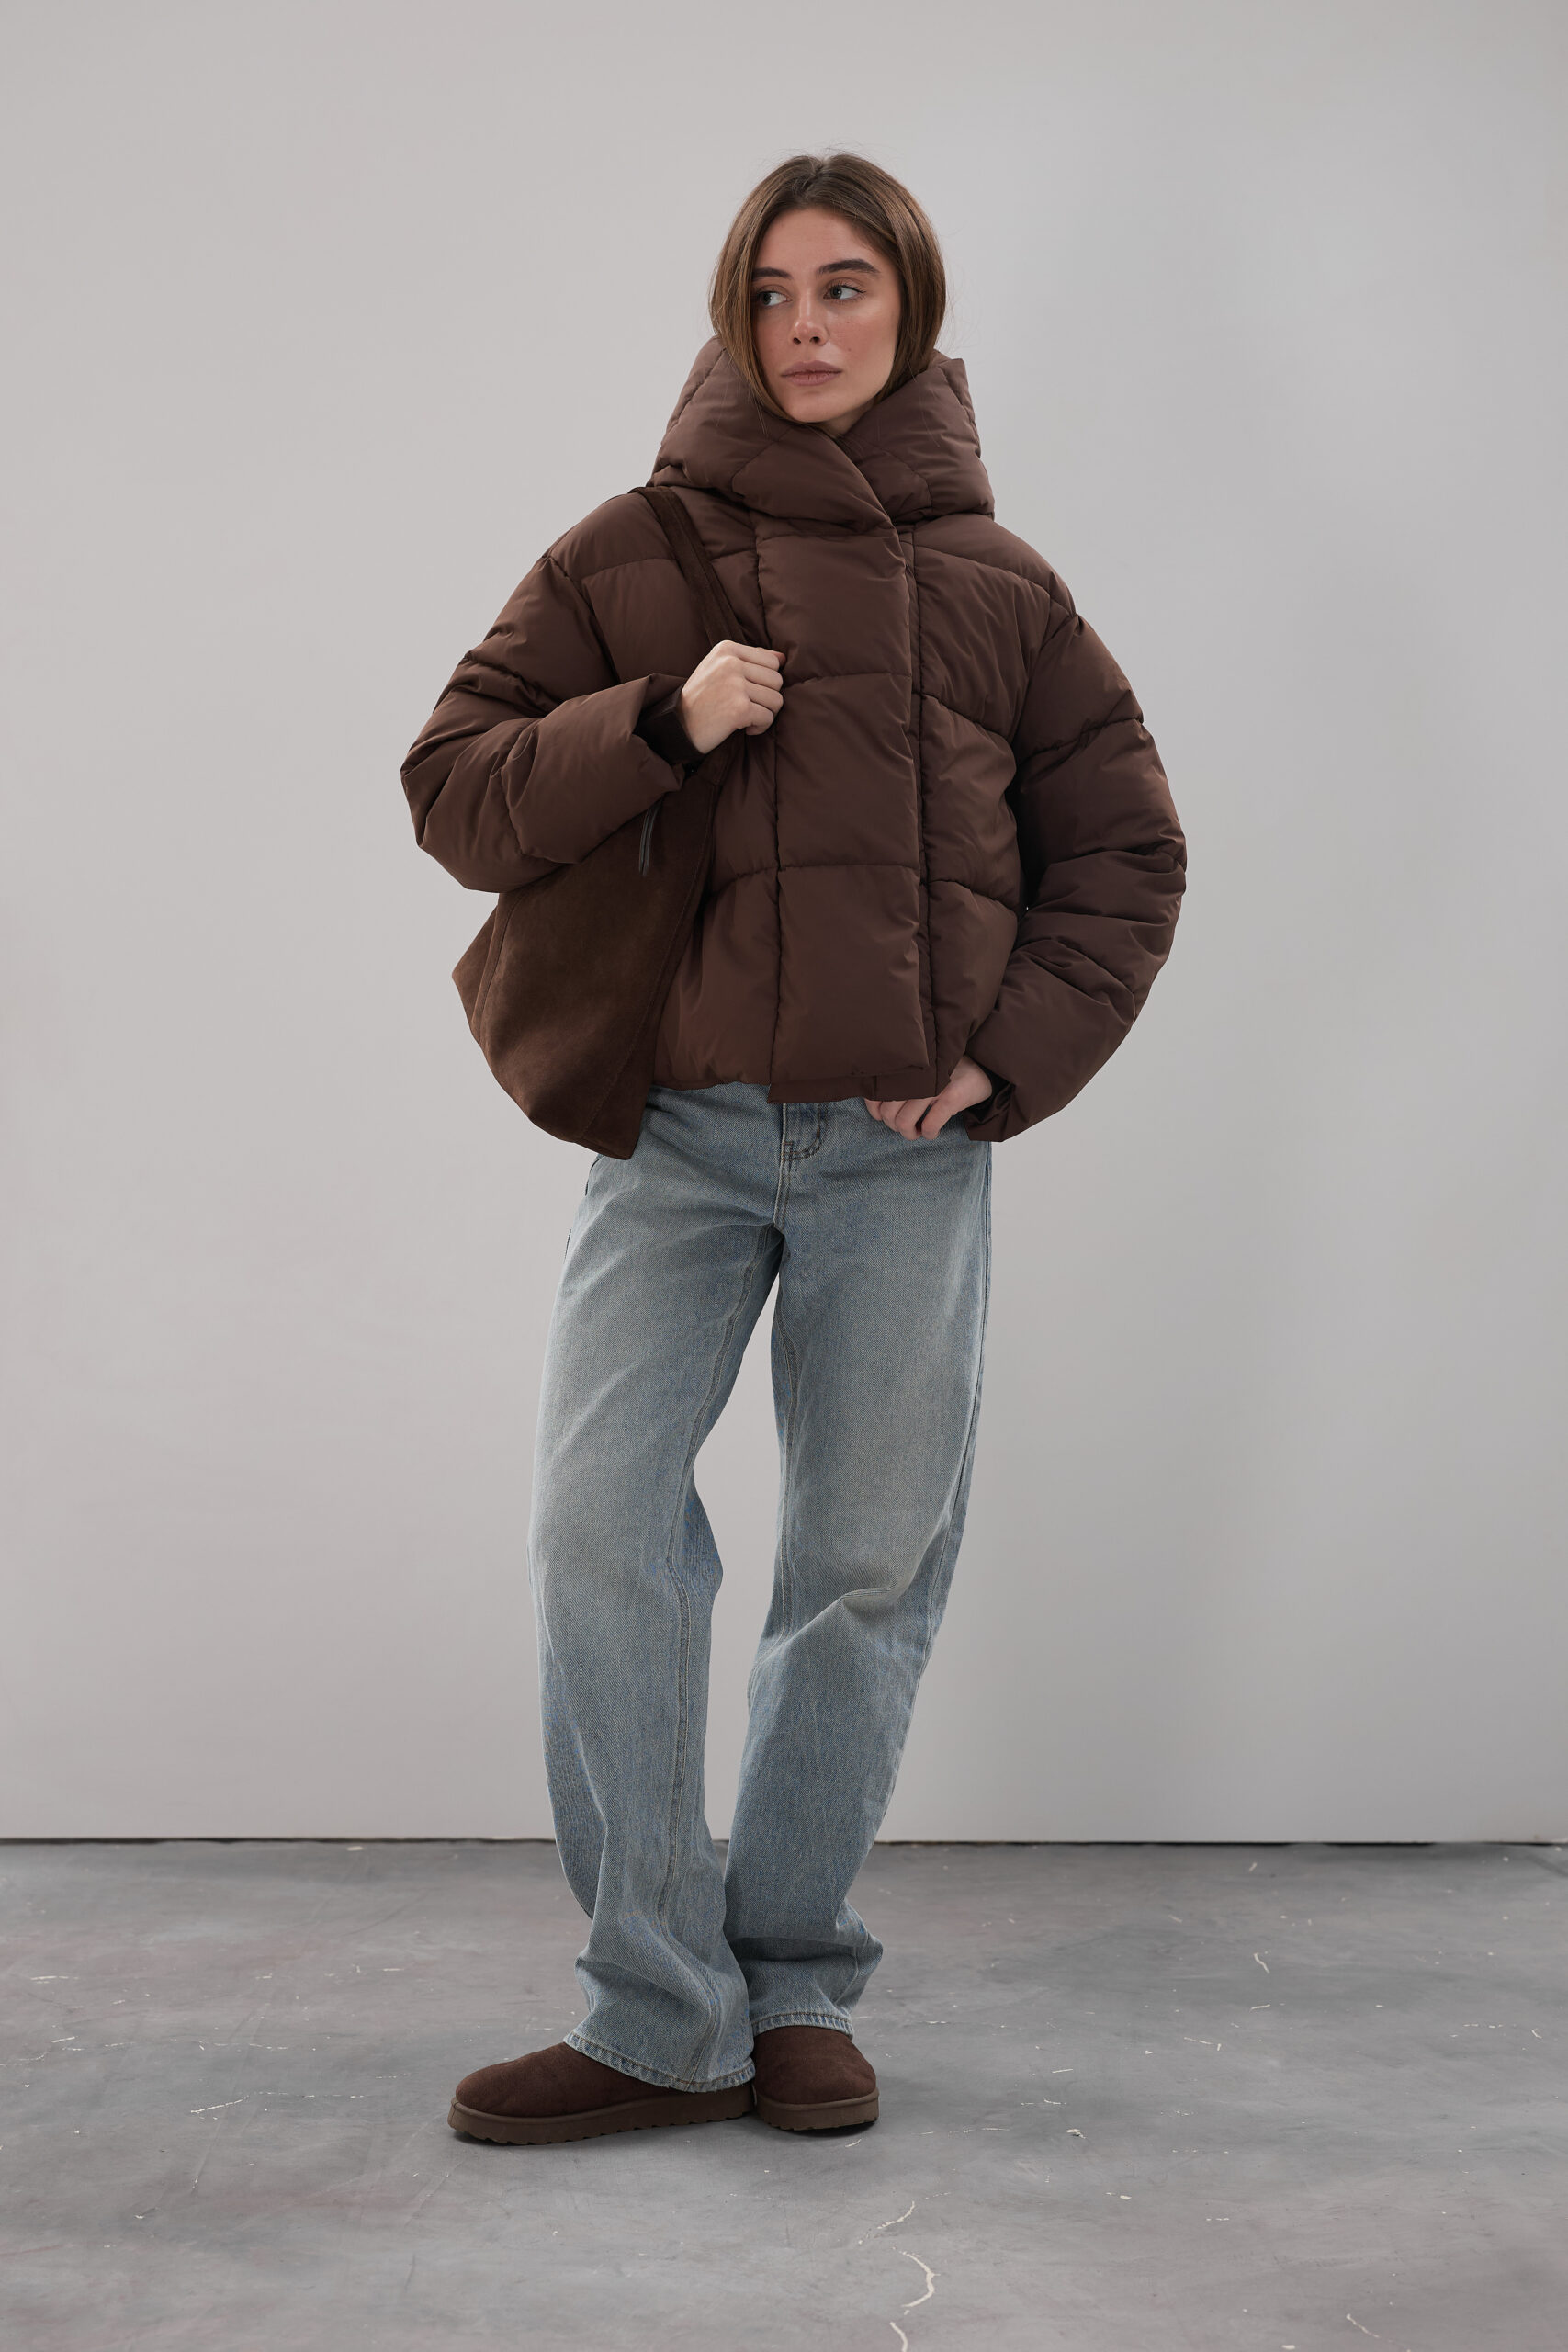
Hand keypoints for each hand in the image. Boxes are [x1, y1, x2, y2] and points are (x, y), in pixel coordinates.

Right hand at [678, 641, 783, 755]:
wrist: (677, 725)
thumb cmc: (702, 698)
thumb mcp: (718, 668)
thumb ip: (749, 659)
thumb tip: (782, 657)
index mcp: (727, 649)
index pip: (772, 662)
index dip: (765, 682)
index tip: (748, 692)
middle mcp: (731, 663)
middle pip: (777, 680)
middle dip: (767, 698)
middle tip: (748, 707)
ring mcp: (735, 685)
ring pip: (776, 699)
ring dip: (765, 713)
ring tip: (746, 717)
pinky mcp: (739, 708)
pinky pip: (768, 717)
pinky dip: (760, 727)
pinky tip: (744, 728)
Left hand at [865, 1054, 993, 1139]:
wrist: (982, 1069)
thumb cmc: (945, 1071)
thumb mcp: (920, 1070)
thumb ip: (900, 1080)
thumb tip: (874, 1103)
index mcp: (906, 1068)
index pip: (875, 1093)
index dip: (875, 1110)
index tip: (883, 1115)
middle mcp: (917, 1076)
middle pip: (887, 1113)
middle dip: (894, 1126)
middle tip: (906, 1125)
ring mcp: (934, 1086)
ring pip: (903, 1122)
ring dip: (910, 1134)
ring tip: (918, 1130)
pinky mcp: (952, 1097)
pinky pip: (930, 1126)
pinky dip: (929, 1134)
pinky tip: (932, 1131)